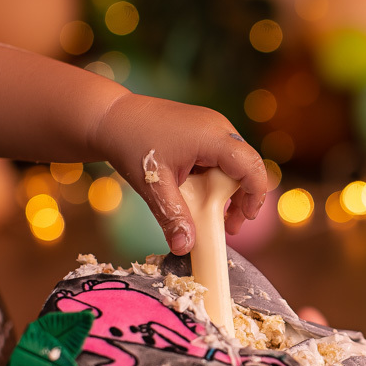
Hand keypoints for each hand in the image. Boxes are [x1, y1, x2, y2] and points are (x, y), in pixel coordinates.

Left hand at [94, 94, 267, 254]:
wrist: (111, 117)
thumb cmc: (131, 143)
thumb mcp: (153, 184)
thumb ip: (172, 216)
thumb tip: (184, 248)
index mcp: (212, 136)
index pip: (250, 166)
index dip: (254, 195)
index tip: (244, 219)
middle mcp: (218, 127)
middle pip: (247, 166)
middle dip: (242, 198)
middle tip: (228, 226)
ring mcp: (212, 126)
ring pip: (236, 162)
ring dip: (229, 190)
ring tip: (213, 215)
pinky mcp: (204, 130)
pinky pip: (222, 157)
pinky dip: (217, 178)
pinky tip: (200, 194)